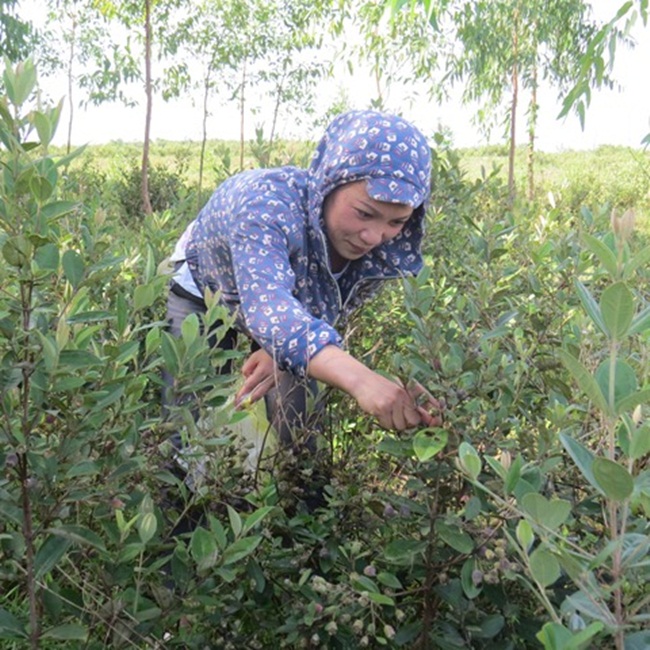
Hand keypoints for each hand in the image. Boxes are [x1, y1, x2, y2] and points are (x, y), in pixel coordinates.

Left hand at [234, 349, 276, 407]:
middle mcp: (268, 379)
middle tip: (239, 408)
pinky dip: (259, 393)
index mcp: (262, 372)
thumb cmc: (268, 353)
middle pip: (257, 394)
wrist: (285, 352)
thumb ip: (247, 367)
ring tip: (245, 403)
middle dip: (247, 402)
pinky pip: (266, 390)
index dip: (242, 394)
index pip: (250, 385)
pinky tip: (254, 395)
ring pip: (262, 393)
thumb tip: (245, 377)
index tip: (236, 401)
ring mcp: (274, 382)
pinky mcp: (277, 382)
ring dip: (253, 399)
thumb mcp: (255, 356)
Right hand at [306, 346, 442, 430]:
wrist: (362, 381)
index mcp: (409, 391)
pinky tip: (379, 414)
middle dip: (407, 424)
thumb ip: (411, 405)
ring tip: (387, 414)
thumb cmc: (382, 388)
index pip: (427, 404)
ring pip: (400, 426)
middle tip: (397, 417)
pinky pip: (388, 425)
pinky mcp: (382, 408)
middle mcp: (403, 396)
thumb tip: (428, 421)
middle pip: (413, 422)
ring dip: (394, 424)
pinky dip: (384, 423)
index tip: (438, 423)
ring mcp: (392, 402)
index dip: (433, 417)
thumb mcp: (399, 392)